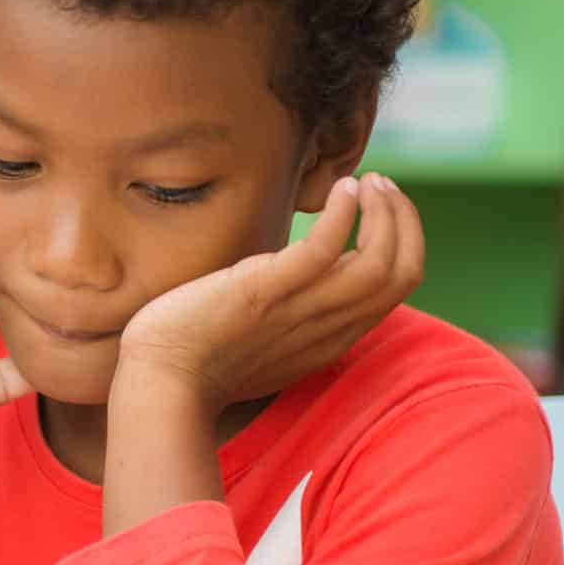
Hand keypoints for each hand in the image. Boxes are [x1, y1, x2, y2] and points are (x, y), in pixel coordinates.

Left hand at [113, 174, 424, 414]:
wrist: (160, 383)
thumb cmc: (200, 362)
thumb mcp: (265, 341)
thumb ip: (293, 318)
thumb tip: (295, 282)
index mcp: (331, 339)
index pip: (395, 290)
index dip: (403, 242)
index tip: (382, 208)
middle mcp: (326, 328)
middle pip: (402, 275)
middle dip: (403, 221)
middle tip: (381, 185)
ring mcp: (298, 311)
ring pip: (378, 264)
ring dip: (384, 213)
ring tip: (366, 181)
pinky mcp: (264, 292)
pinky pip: (322, 251)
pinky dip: (342, 216)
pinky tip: (342, 188)